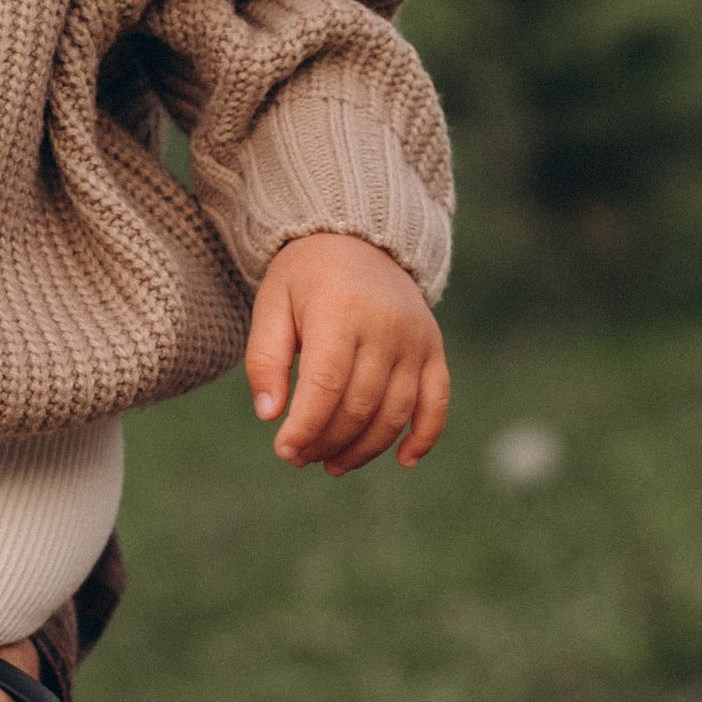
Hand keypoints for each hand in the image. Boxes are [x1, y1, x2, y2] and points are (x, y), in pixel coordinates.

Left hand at [246, 230, 448, 471]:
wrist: (358, 238)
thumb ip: (265, 358)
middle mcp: (385, 327)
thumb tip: (269, 416)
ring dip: (364, 448)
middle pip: (360, 405)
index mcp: (339, 311)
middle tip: (301, 458)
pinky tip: (402, 461)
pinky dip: (424, 436)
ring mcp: (415, 340)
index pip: (326, 385)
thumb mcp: (271, 304)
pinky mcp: (433, 350)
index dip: (305, 426)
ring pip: (395, 412)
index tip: (284, 450)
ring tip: (332, 463)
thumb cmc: (305, 277)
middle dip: (327, 441)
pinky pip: (436, 401)